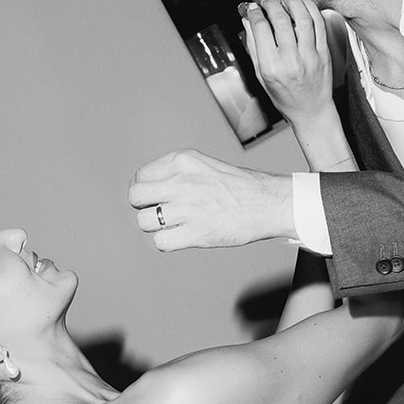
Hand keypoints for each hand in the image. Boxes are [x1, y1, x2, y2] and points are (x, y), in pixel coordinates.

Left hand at [129, 149, 294, 250]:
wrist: (267, 203)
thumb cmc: (238, 187)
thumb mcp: (203, 165)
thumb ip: (176, 173)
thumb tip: (149, 188)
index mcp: (182, 161)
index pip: (141, 177)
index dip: (146, 190)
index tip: (156, 197)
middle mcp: (181, 182)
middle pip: (135, 197)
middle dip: (144, 206)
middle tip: (159, 211)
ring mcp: (188, 208)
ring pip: (143, 221)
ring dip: (155, 226)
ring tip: (173, 224)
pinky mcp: (196, 232)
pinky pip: (160, 241)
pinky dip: (167, 242)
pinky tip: (181, 236)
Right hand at [242, 0, 332, 125]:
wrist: (311, 111)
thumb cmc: (285, 96)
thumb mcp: (261, 75)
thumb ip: (254, 47)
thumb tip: (248, 21)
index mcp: (271, 67)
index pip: (260, 29)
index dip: (255, 13)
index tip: (254, 8)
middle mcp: (291, 60)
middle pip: (280, 20)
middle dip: (272, 3)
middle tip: (268, 0)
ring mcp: (310, 56)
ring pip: (302, 18)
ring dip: (293, 1)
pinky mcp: (324, 53)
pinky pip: (319, 24)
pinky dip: (310, 8)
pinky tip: (303, 0)